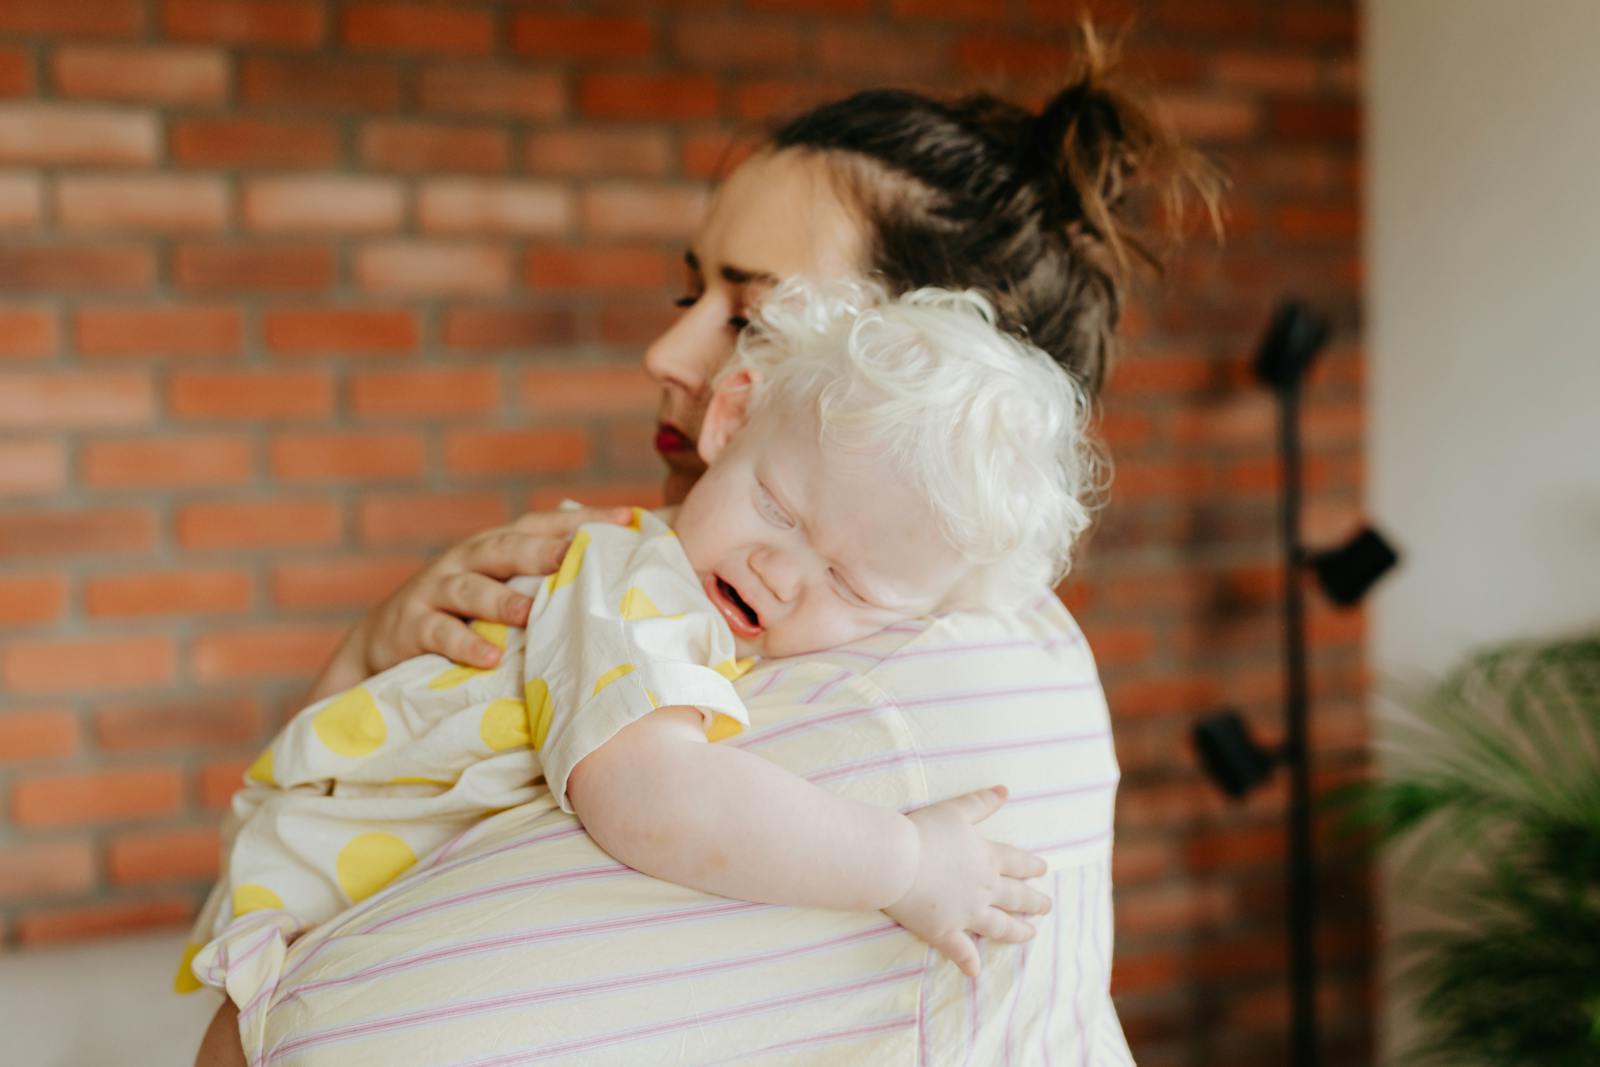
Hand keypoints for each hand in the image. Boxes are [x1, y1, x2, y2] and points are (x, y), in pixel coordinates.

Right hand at [356, 506, 633, 673]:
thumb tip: (622, 581)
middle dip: (539, 550)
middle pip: (505, 548)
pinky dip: (465, 645)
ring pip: (471, 589)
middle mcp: (467, 559)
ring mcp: (436, 590)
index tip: (629, 517)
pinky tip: (490, 658)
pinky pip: (440, 633)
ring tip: (530, 614)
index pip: (544, 524)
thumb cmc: (466, 616)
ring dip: (501, 601)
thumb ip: (546, 582)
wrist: (384, 641)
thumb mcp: (503, 590)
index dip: (584, 518)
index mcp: (497, 546)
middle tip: (571, 557)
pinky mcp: (411, 626)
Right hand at [882, 785, 1050, 976]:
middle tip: (1047, 907)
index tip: (1043, 871)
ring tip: (1030, 935)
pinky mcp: (945, 931)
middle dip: (1034, 902)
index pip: (1018, 863)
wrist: (895, 860)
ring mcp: (967, 913)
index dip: (1032, 866)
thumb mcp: (955, 810)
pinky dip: (969, 961)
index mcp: (987, 858)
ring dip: (1016, 932)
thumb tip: (1005, 790)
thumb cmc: (923, 831)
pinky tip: (975, 971)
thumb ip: (981, 802)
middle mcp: (984, 889)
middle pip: (1016, 897)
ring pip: (999, 926)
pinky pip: (961, 951)